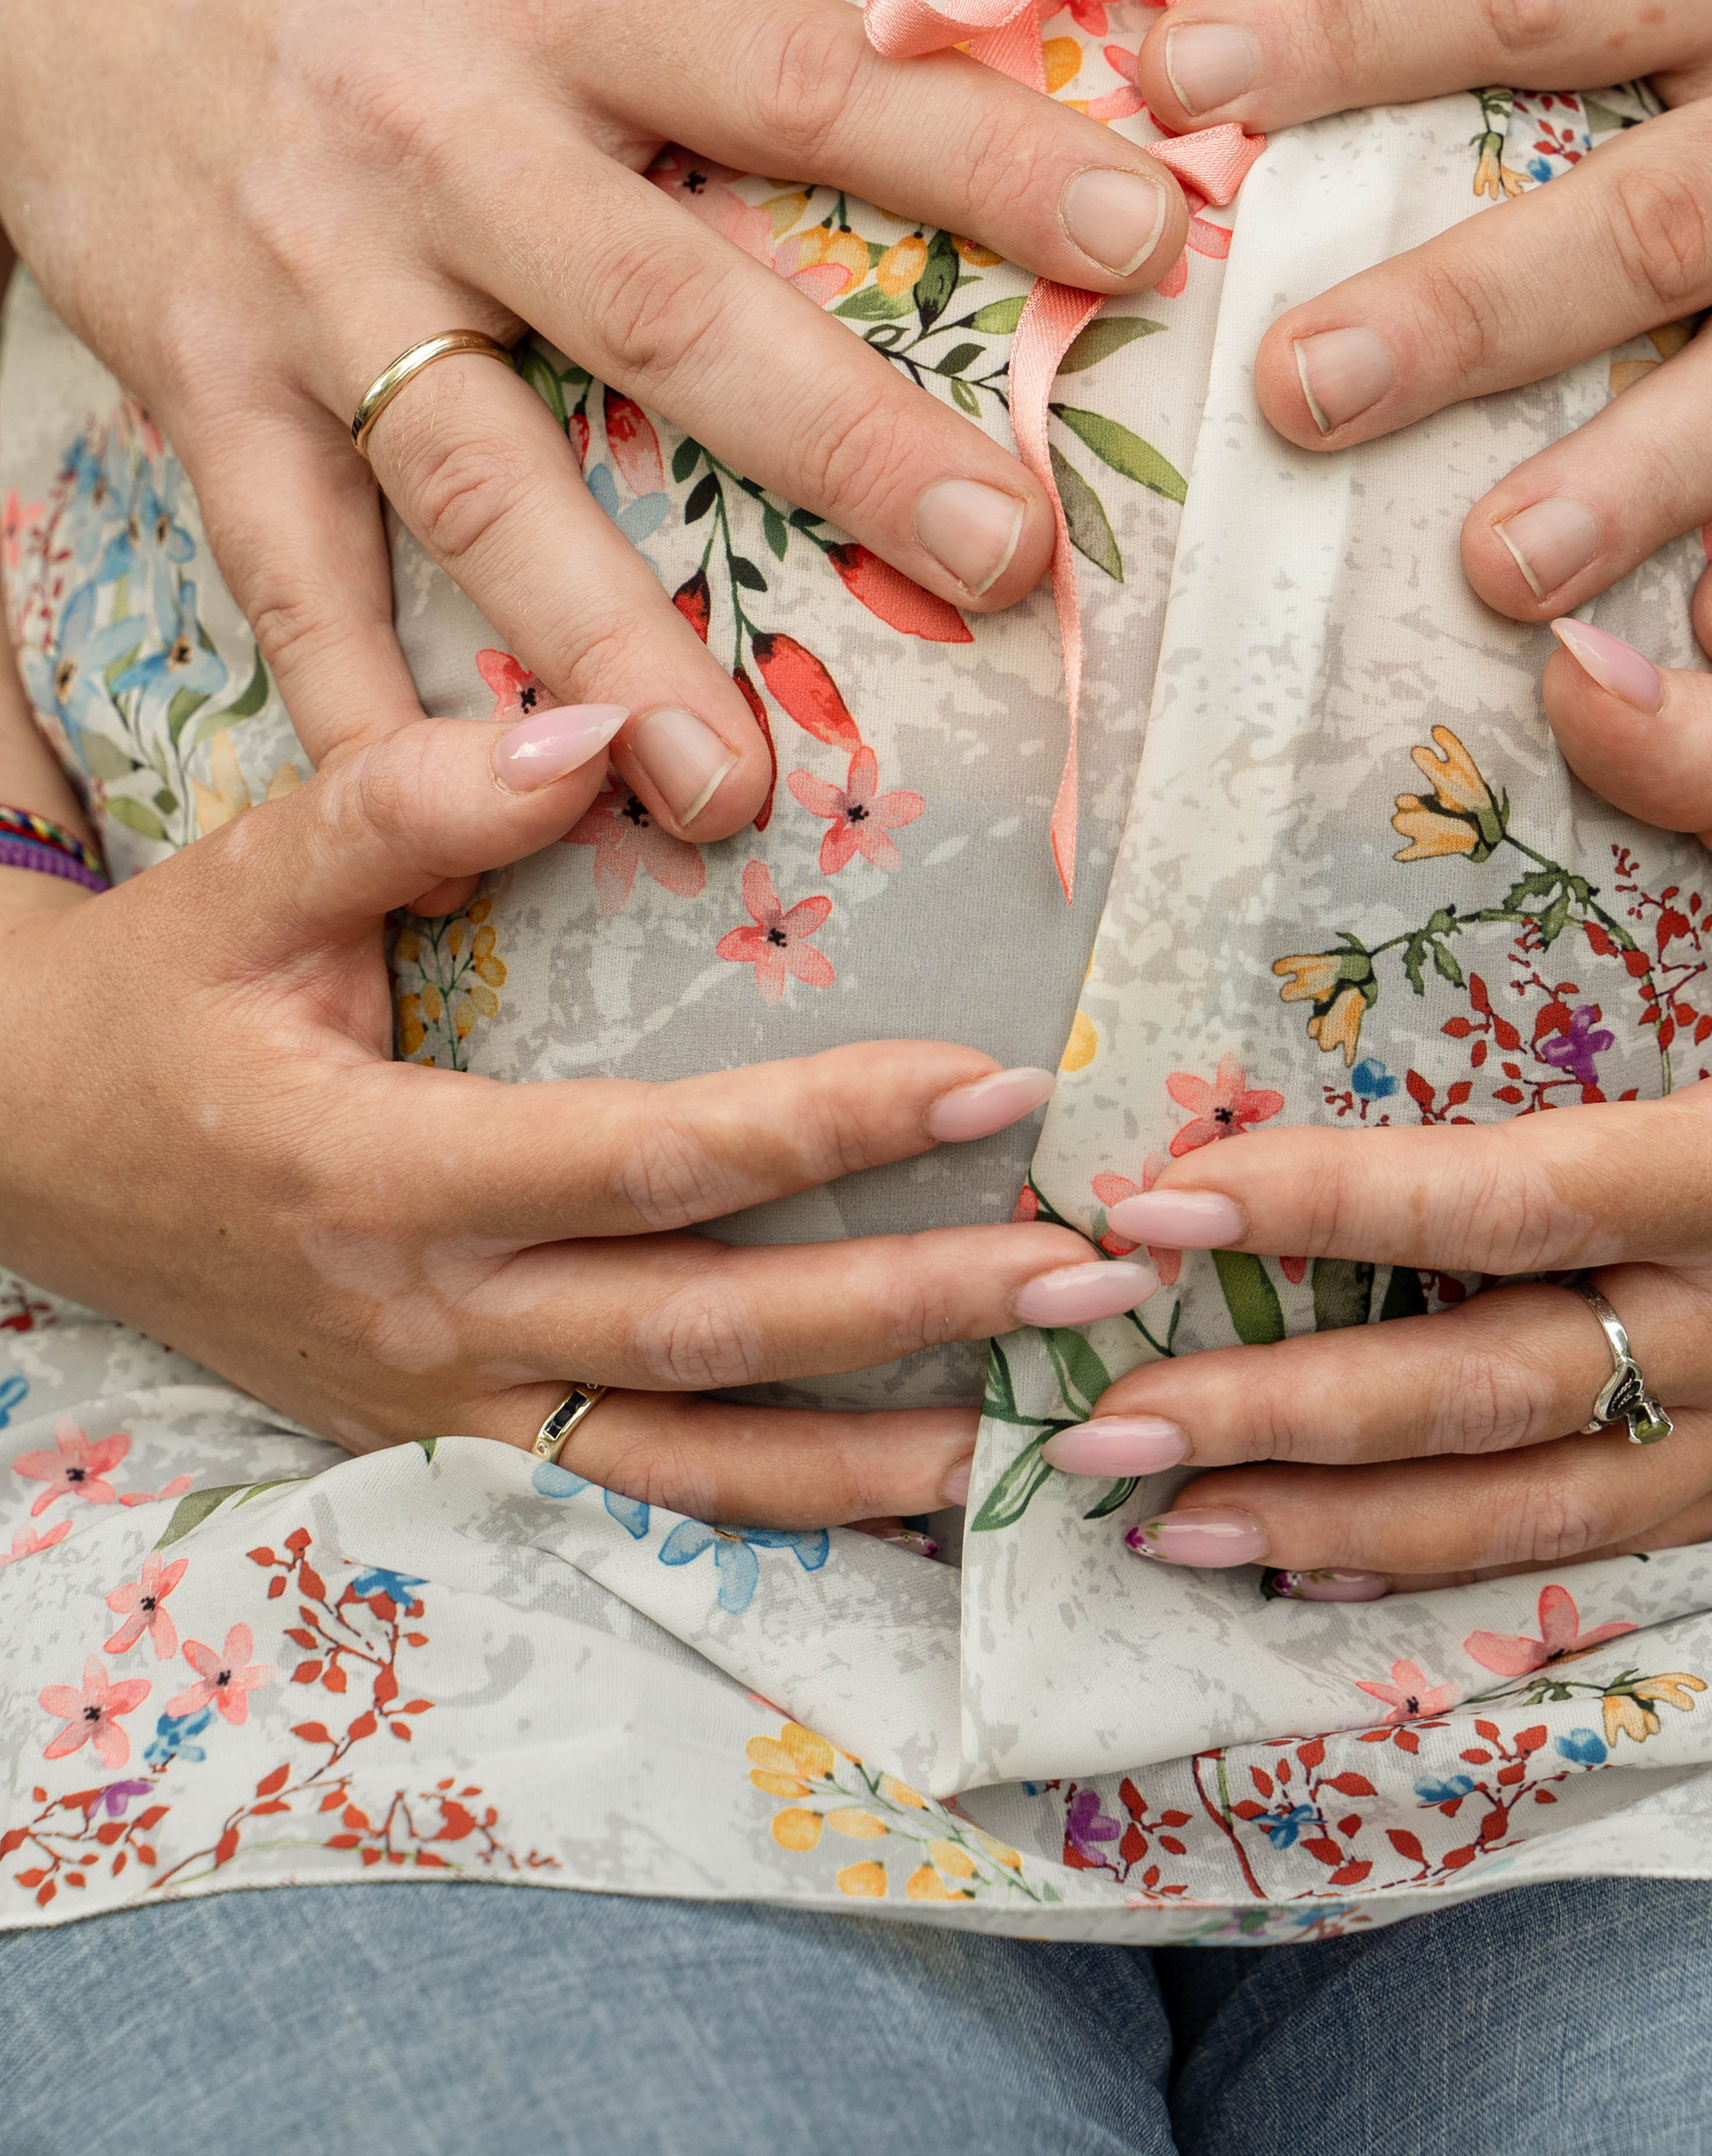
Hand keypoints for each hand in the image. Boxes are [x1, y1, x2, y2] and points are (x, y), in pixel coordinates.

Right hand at [0, 0, 1186, 836]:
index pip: (793, 75)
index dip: (972, 154)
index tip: (1150, 240)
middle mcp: (436, 137)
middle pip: (655, 301)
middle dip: (835, 439)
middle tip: (1002, 560)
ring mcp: (307, 280)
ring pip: (467, 471)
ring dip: (595, 631)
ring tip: (725, 782)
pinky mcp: (197, 383)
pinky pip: (282, 565)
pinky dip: (360, 704)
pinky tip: (474, 820)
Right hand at [0, 706, 1151, 1517]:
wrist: (23, 1152)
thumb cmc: (154, 1003)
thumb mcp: (242, 877)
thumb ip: (409, 798)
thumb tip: (601, 730)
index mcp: (384, 1173)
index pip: (651, 1159)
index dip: (828, 1127)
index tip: (989, 1082)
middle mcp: (430, 1317)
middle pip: (708, 1332)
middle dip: (906, 1304)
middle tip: (1081, 1265)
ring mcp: (441, 1404)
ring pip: (685, 1462)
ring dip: (871, 1449)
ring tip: (1034, 1419)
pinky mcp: (449, 1440)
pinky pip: (630, 1495)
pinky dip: (770, 1505)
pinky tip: (899, 1490)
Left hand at [1049, 626, 1711, 1584]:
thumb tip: (1557, 651)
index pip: (1512, 1205)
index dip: (1327, 1207)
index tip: (1157, 1199)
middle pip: (1487, 1399)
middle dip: (1280, 1413)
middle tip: (1091, 1414)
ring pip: (1522, 1511)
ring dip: (1329, 1524)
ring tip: (1149, 1515)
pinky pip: (1588, 1537)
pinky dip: (1441, 1563)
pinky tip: (1307, 1552)